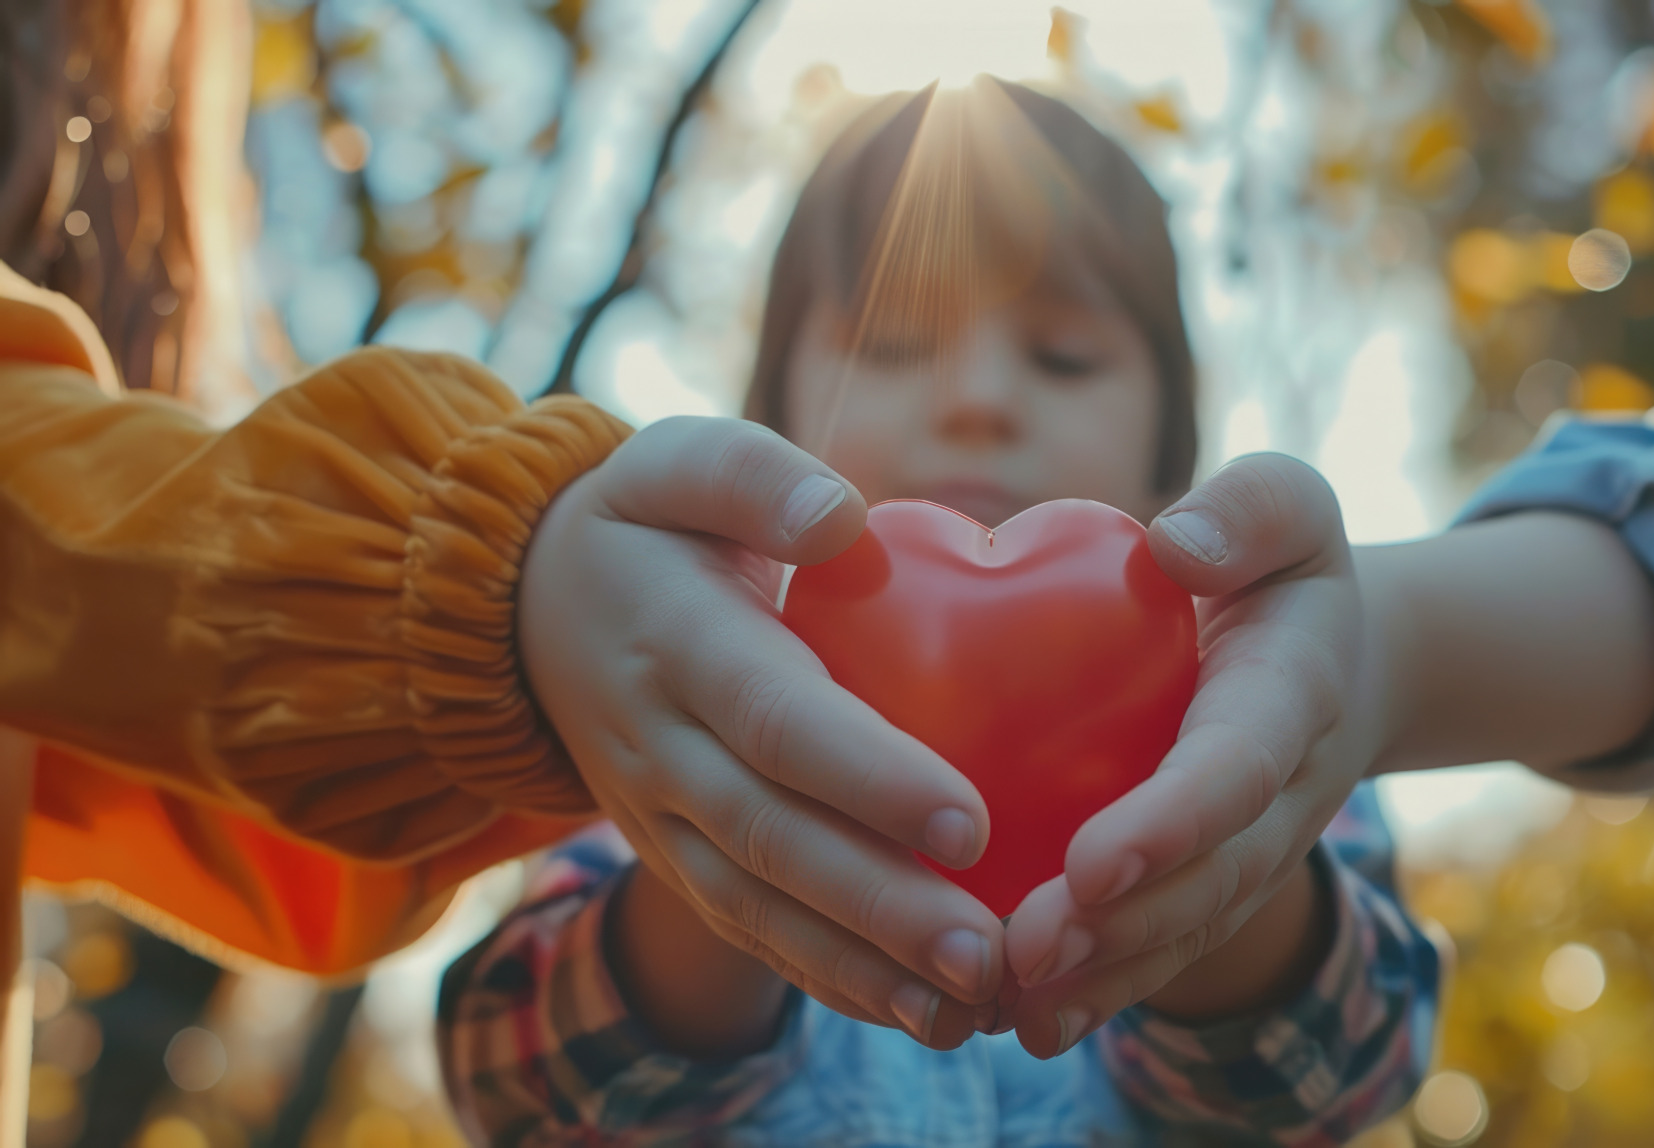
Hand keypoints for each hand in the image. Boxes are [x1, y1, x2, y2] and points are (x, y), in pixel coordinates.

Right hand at [519, 417, 1006, 1048]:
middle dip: (881, 905)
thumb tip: (841, 518)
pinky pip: (746, 931)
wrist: (528, 606)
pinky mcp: (672, 858)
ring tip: (967, 1007)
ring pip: (758, 907)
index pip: (775, 720)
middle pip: (773, 839)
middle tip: (986, 952)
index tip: (968, 821)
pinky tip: (915, 1013)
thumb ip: (756, 479)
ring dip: (862, 967)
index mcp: (676, 640)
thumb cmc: (647, 523)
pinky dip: (828, 980)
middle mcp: (658, 744)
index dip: (867, 776)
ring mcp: (656, 816)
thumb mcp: (680, 461)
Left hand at [1001, 453, 1380, 1056]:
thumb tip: (1175, 545)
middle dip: (1123, 924)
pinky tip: (1019, 1022)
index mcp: (1292, 697)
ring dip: (1104, 975)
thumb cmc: (1281, 568)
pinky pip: (1162, 947)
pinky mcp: (1208, 884)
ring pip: (1184, 930)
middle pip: (1209, 877)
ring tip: (1012, 1005)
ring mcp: (1248, 853)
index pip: (1236, 768)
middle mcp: (1280, 796)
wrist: (1333, 657)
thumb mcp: (1291, 506)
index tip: (1096, 862)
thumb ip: (1252, 510)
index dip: (1173, 822)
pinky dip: (1099, 990)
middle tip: (1027, 951)